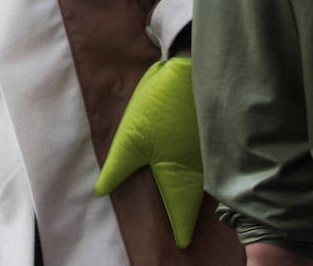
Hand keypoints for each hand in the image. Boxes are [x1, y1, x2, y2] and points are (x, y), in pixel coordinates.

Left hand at [94, 57, 202, 248]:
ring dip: (197, 192)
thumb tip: (101, 192)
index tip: (182, 243)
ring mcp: (209, 151)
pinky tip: (194, 166)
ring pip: (204, 180)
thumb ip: (117, 168)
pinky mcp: (211, 135)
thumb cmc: (159, 107)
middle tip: (186, 227)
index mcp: (181, 175)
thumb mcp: (130, 139)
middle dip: (190, 213)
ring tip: (189, 201)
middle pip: (196, 198)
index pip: (183, 211)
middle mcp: (200, 168)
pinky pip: (209, 162)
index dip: (182, 229)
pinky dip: (202, 170)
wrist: (189, 69)